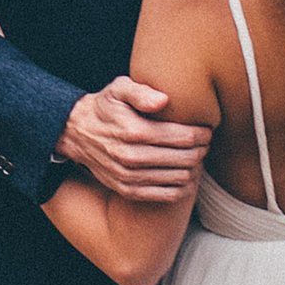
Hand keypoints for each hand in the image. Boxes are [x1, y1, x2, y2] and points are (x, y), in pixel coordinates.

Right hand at [54, 77, 210, 207]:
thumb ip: (141, 91)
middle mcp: (131, 157)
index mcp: (133, 131)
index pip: (183, 137)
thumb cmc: (105, 107)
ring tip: (195, 156)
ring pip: (179, 178)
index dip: (201, 134)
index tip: (207, 129)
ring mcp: (129, 177)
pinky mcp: (127, 190)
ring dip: (194, 167)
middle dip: (201, 150)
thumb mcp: (118, 89)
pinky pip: (167, 195)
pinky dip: (183, 186)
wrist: (77, 133)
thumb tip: (164, 100)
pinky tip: (184, 173)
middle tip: (205, 142)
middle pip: (185, 158)